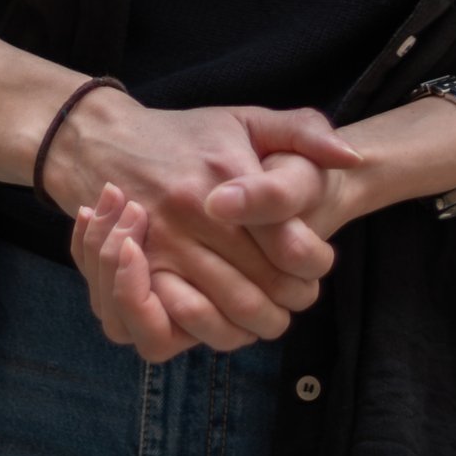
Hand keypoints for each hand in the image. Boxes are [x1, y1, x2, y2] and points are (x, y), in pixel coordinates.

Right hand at [47, 96, 360, 358]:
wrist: (104, 141)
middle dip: (291, 301)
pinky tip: (224, 321)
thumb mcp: (245, 119)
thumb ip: (304, 132)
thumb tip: (351, 157)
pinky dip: (206, 336)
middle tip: (298, 296)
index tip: (316, 263)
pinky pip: (173, 330)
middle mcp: (192, 213)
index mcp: (227, 174)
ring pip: (224, 317)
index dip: (314, 265)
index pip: (290, 246)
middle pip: (261, 289)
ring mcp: (159, 246)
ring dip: (255, 326)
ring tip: (268, 313)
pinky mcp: (134, 274)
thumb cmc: (186, 135)